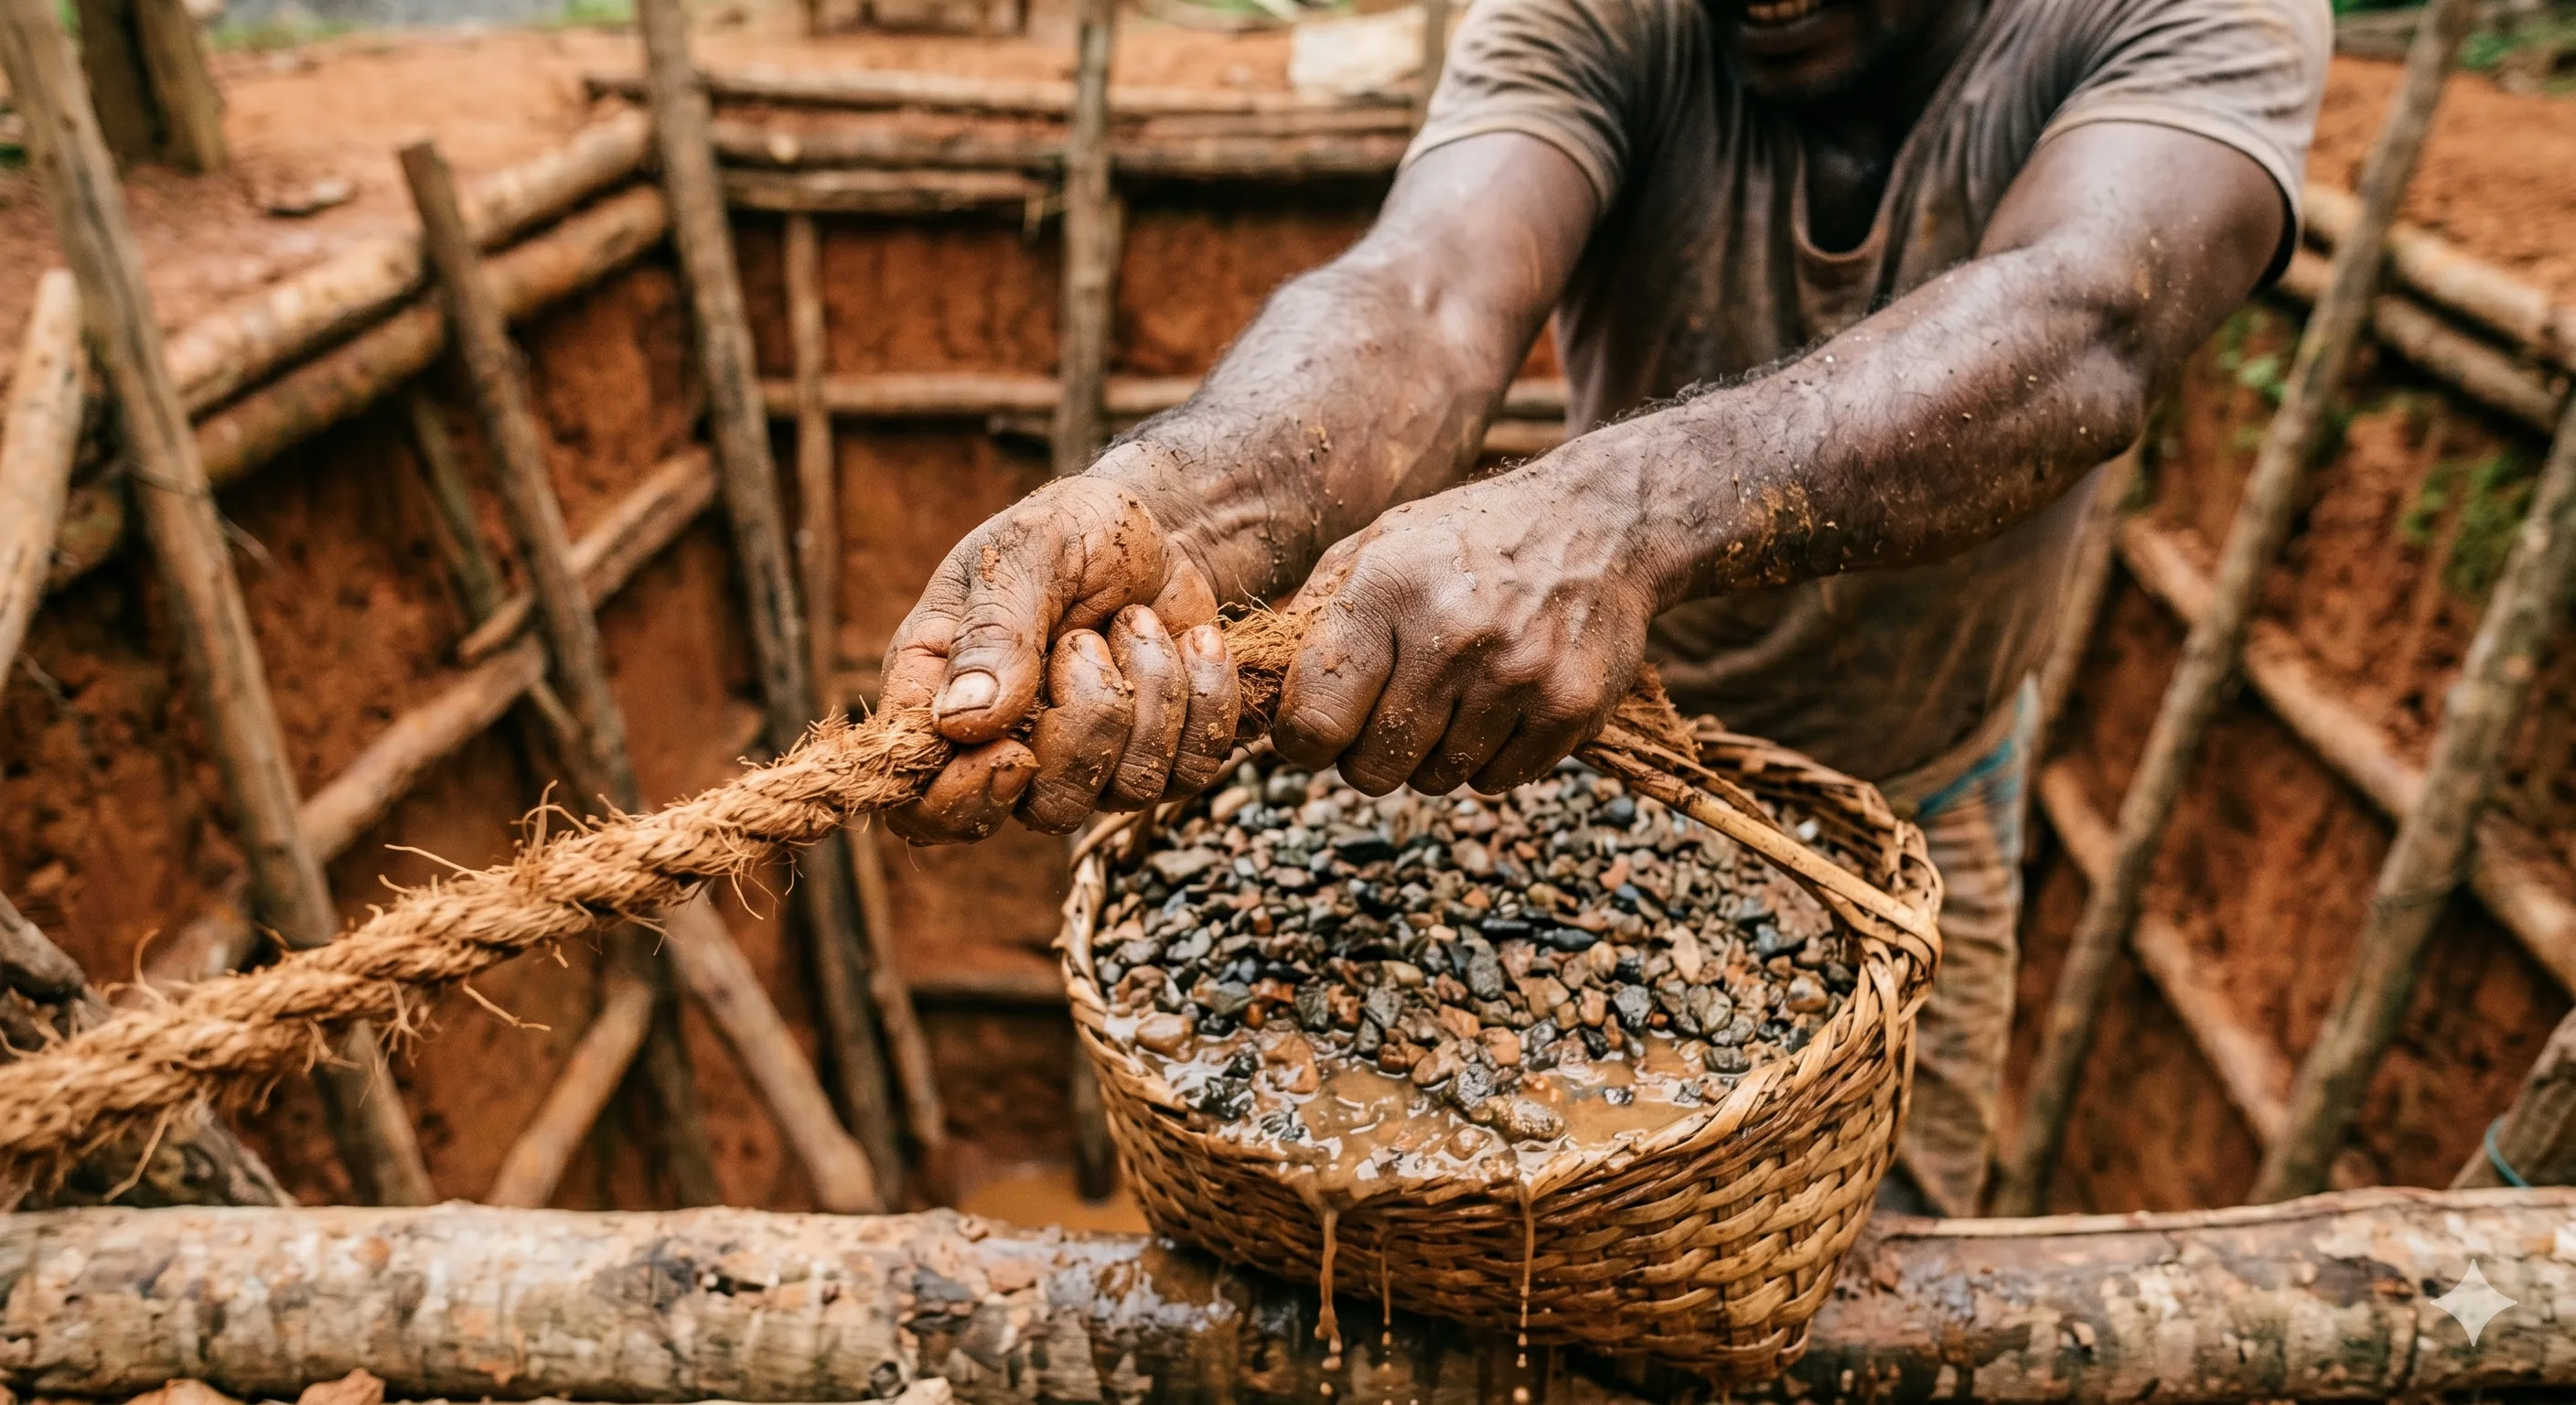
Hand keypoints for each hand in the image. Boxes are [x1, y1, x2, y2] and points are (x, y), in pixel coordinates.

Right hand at [880, 471, 1242, 843]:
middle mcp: (1009, 744)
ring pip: (1125, 791)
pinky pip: (1192, 770)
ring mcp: (1088, 760)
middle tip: (1086, 638)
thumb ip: (992, 632)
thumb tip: (963, 723)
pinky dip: (1206, 697)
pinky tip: (1193, 640)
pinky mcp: (1159, 755)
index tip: (1016, 750)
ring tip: (1136, 619)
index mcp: (940, 697)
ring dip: (1149, 692)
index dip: (964, 800)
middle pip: (1043, 808)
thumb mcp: (1025, 554)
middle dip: (1087, 723)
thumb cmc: (1070, 531)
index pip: (922, 803)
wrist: (1155, 527)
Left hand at [1273, 464, 1665, 796]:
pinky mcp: (1570, 707)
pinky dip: (1490, 760)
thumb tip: (1257, 685)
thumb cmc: (1469, 539)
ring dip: (1433, 755)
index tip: (1315, 731)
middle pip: (1373, 769)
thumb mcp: (1380, 545)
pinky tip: (1499, 707)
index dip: (1304, 741)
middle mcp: (1452, 636)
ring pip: (1437, 780)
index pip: (1316, 720)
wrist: (1599, 519)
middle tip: (1389, 715)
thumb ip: (1315, 614)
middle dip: (1369, 754)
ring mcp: (1517, 675)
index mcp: (1388, 591)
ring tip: (1453, 697)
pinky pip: (1499, 782)